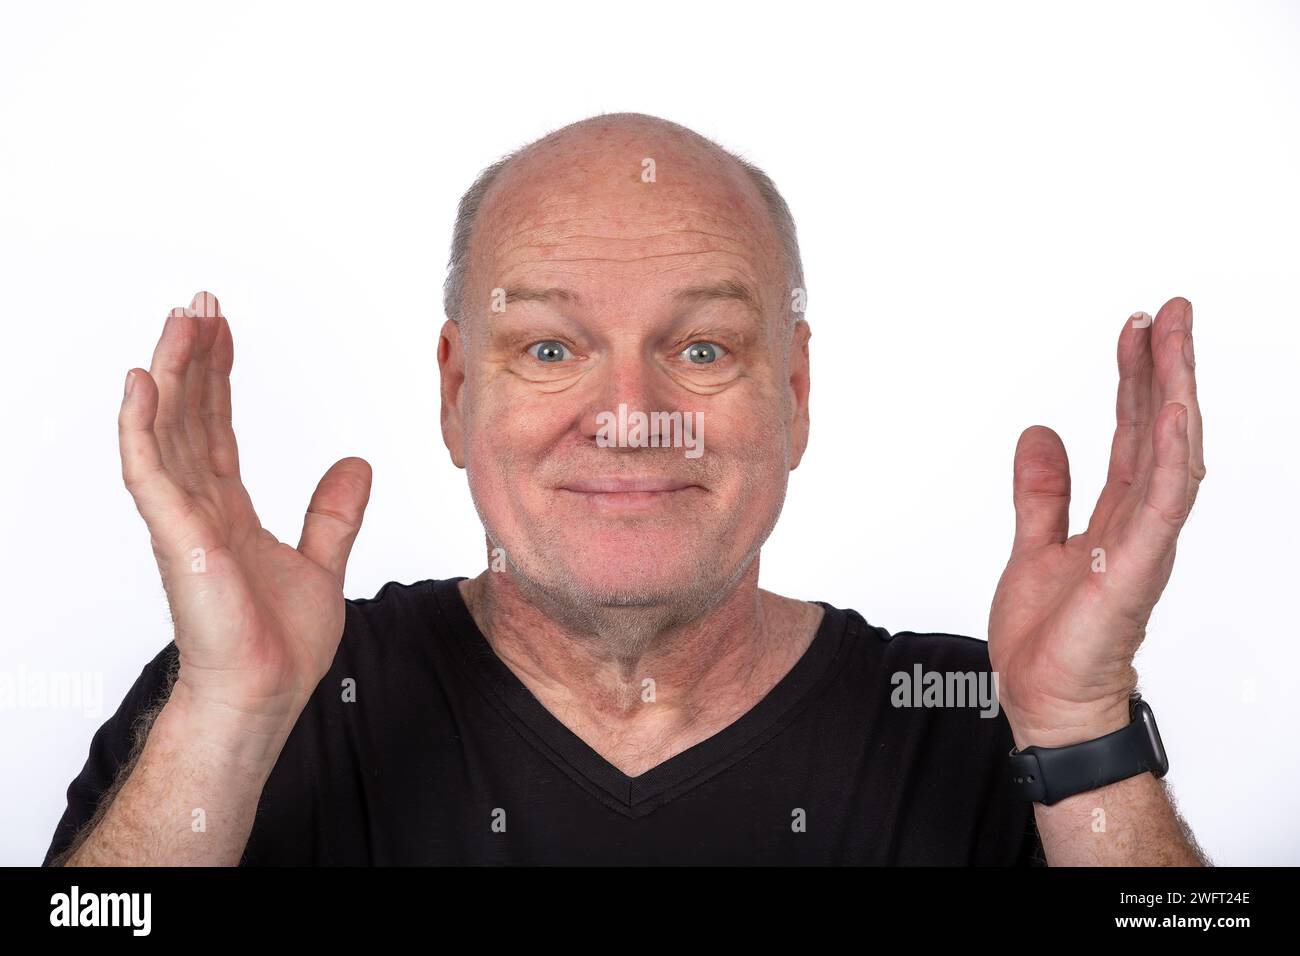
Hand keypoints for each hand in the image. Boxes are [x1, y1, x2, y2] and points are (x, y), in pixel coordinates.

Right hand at [118, 291, 371, 734]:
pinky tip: (143, 381)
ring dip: (171, 372)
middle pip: (189, 416)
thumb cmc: (279, 645)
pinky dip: (142, 426)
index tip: (224, 329)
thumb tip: (356, 463)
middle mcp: (199, 508)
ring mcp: (183, 521)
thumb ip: (333, 513)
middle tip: (199, 302)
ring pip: (168, 430)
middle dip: (194, 357)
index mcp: (228, 512)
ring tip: (179, 319)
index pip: (218, 428)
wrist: (266, 693)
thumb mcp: (322, 562)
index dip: (219, 377)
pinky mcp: (177, 538)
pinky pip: (150, 472)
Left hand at [988, 296, 1204, 747]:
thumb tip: (1041, 433)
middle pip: (1159, 430)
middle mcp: (1139, 523)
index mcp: (1117, 516)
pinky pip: (1162, 503)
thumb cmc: (1049, 641)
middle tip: (1170, 310)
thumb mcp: (1033, 545)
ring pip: (1170, 454)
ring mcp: (1143, 544)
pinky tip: (1174, 410)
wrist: (1045, 701)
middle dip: (1164, 368)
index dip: (1135, 380)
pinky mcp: (1134, 569)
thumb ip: (1043, 491)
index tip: (1133, 330)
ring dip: (1174, 393)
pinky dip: (1170, 455)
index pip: (1134, 433)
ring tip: (1175, 336)